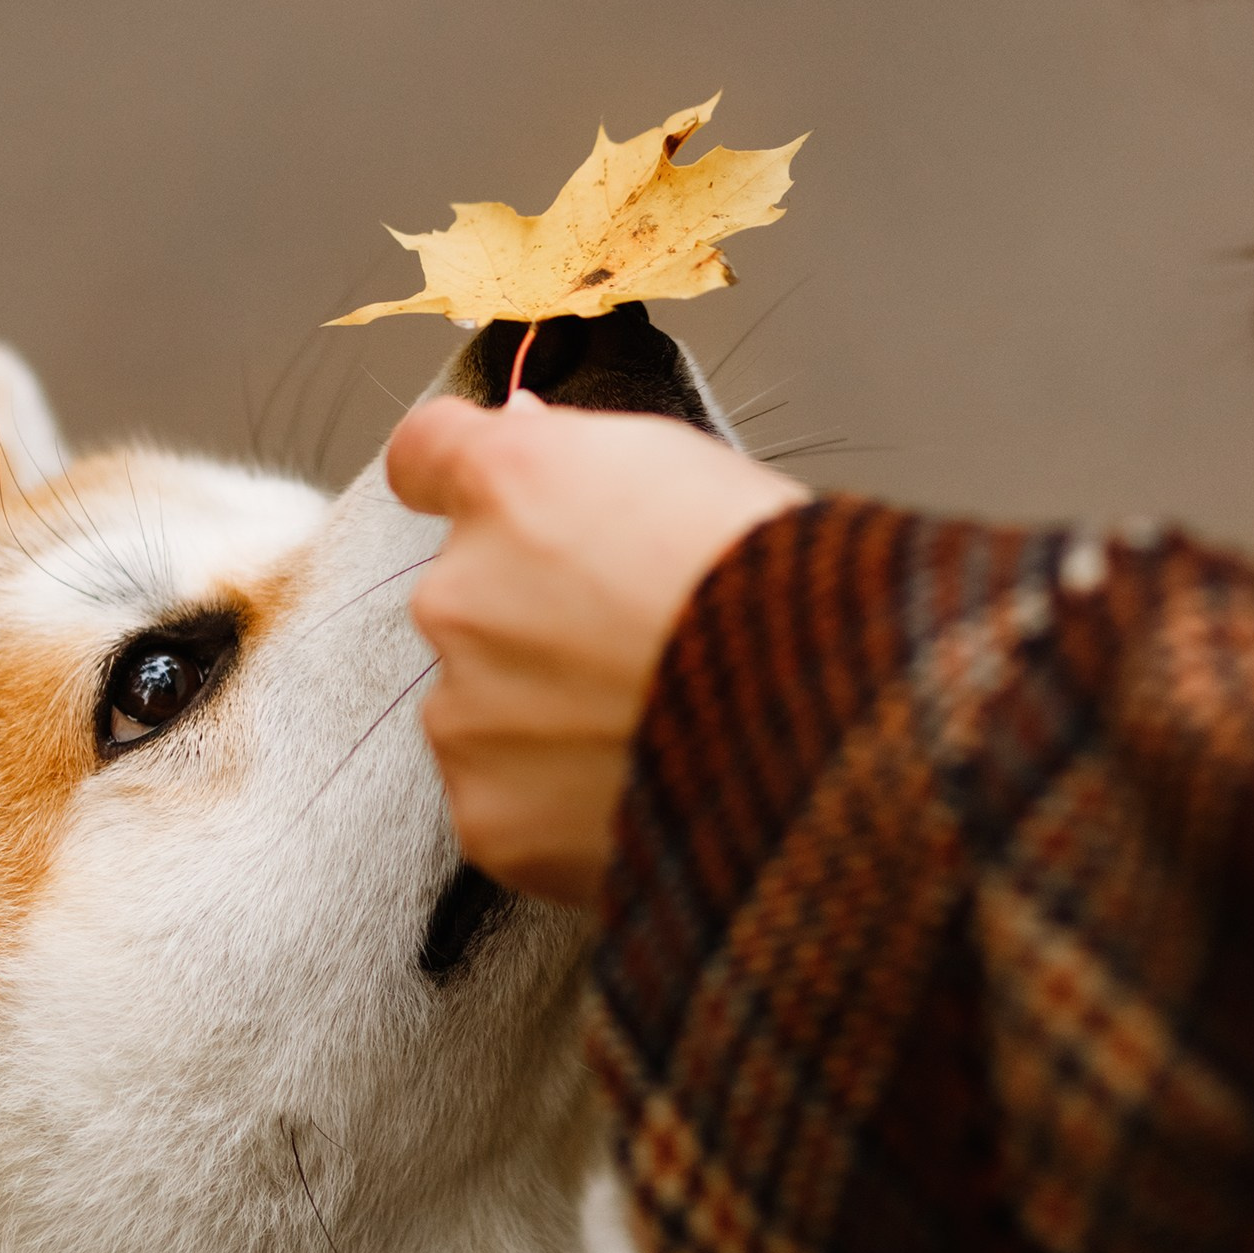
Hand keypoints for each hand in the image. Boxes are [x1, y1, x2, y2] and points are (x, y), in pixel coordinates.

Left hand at [384, 395, 806, 905]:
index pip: (424, 457)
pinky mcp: (487, 816)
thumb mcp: (695, 471)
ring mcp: (464, 714)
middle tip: (630, 648)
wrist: (829, 732)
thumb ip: (583, 459)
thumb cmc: (788, 593)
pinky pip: (506, 802)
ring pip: (481, 708)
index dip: (455, 479)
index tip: (485, 503)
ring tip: (651, 729)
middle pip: (466, 599)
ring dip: (541, 716)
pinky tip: (637, 790)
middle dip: (531, 620)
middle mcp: (459, 594)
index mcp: (511, 486)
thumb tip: (526, 436)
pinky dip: (557, 804)